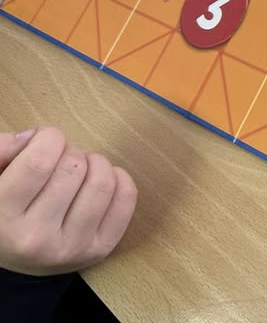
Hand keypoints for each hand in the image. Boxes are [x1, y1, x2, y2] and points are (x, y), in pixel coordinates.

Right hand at [0, 127, 136, 275]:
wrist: (14, 257)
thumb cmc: (3, 209)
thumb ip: (2, 150)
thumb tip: (34, 136)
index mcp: (1, 218)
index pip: (39, 161)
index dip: (48, 138)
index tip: (44, 141)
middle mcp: (35, 239)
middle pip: (74, 167)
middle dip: (70, 152)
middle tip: (60, 161)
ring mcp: (71, 248)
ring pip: (103, 181)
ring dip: (95, 163)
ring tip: (80, 170)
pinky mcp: (99, 250)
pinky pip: (126, 198)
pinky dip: (119, 178)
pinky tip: (98, 181)